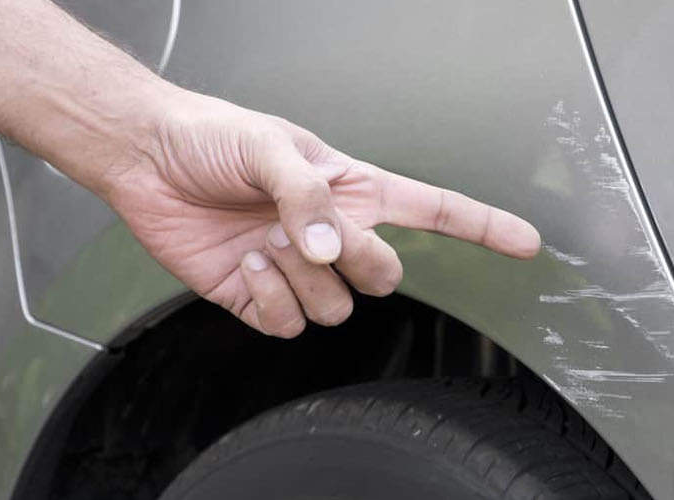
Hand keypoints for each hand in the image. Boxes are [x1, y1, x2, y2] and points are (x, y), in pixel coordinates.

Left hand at [96, 90, 539, 336]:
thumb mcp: (270, 147)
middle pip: (386, 276)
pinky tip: (248, 266)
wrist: (146, 159)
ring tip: (266, 240)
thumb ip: (308, 195)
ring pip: (339, 309)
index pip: (436, 210)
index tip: (527, 242)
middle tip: (313, 235)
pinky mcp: (259, 299)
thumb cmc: (212, 136)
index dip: (485, 227)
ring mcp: (299, 270)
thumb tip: (331, 246)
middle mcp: (334, 233)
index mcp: (354, 189)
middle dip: (359, 262)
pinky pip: (290, 325)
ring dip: (303, 280)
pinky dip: (270, 300)